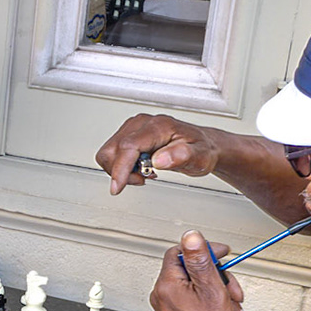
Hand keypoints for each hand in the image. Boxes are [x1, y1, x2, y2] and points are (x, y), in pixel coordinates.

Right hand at [96, 114, 227, 193]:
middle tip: (143, 178)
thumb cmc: (200, 149)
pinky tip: (139, 168)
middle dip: (121, 172)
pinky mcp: (129, 135)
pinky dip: (121, 167)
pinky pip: (113, 154)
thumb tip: (160, 160)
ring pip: (108, 153)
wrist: (202, 145)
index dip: (120, 168)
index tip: (117, 187)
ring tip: (143, 173)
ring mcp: (133, 128)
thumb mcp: (199, 156)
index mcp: (158, 127)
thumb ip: (181, 156)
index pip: (129, 146)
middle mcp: (142, 123)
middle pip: (112, 150)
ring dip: (121, 170)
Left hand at [150, 232, 246, 310]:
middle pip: (191, 269)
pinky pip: (196, 302)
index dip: (204, 250)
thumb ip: (200, 260)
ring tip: (232, 307)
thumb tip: (191, 236)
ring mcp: (169, 308)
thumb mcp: (210, 289)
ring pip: (198, 287)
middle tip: (231, 289)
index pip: (180, 252)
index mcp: (167, 285)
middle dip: (217, 276)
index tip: (221, 254)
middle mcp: (163, 295)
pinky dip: (214, 305)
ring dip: (220, 293)